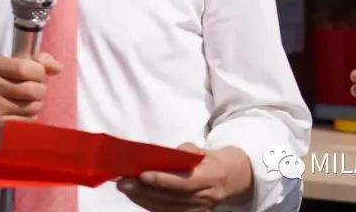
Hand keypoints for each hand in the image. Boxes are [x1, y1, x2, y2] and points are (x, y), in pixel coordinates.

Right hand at [0, 54, 61, 131]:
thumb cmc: (2, 81)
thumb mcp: (15, 64)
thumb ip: (39, 61)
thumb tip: (58, 68)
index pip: (26, 68)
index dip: (39, 72)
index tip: (36, 74)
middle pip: (32, 89)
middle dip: (40, 90)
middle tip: (34, 90)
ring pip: (32, 107)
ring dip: (36, 105)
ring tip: (28, 101)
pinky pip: (26, 122)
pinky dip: (30, 118)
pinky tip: (21, 113)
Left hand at [118, 145, 252, 210]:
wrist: (232, 178)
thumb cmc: (209, 160)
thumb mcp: (199, 150)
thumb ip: (181, 153)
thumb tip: (158, 156)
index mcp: (209, 175)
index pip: (183, 182)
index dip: (162, 180)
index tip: (142, 174)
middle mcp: (205, 196)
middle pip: (171, 198)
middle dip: (144, 190)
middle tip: (123, 182)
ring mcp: (199, 209)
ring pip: (167, 208)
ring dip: (142, 199)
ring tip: (125, 188)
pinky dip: (150, 205)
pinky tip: (136, 197)